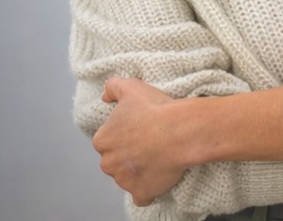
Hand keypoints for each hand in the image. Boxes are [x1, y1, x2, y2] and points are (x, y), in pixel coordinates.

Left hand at [93, 78, 187, 204]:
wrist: (179, 131)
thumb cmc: (154, 109)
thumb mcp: (131, 87)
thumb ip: (112, 87)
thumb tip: (105, 97)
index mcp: (103, 140)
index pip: (106, 140)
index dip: (123, 133)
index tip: (137, 127)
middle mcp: (108, 163)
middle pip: (114, 160)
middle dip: (127, 154)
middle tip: (147, 141)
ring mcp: (124, 181)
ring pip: (127, 178)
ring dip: (137, 170)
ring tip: (156, 154)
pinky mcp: (141, 193)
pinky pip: (141, 196)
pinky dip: (147, 189)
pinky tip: (157, 175)